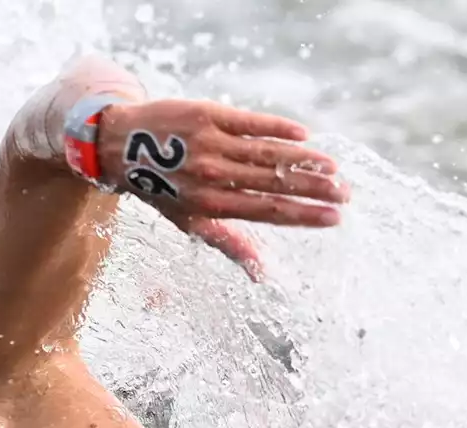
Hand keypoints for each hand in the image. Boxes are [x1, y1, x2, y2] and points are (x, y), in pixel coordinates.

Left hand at [96, 100, 347, 281]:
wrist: (120, 144)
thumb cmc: (160, 188)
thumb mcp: (189, 221)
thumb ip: (230, 242)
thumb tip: (264, 275)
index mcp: (210, 205)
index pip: (268, 212)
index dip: (304, 215)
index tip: (335, 217)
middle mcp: (211, 175)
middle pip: (275, 183)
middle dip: (315, 188)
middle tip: (346, 192)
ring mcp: (209, 143)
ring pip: (267, 152)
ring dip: (305, 159)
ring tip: (334, 166)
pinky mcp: (207, 114)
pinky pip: (249, 121)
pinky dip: (278, 127)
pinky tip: (305, 135)